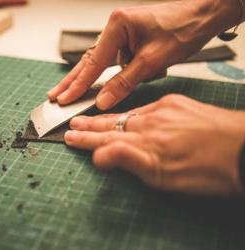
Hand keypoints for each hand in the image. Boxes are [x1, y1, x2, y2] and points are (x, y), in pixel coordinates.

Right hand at [48, 0, 240, 109]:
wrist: (205, 15)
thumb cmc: (181, 30)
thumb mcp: (151, 61)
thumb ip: (124, 82)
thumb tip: (102, 100)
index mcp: (117, 26)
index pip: (93, 63)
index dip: (78, 85)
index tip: (64, 99)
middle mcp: (116, 28)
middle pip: (89, 60)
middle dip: (72, 80)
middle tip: (54, 95)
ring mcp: (123, 34)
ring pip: (103, 63)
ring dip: (93, 79)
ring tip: (72, 92)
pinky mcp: (131, 41)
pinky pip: (119, 62)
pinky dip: (118, 74)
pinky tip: (122, 79)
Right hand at [64, 94, 244, 195]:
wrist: (243, 148)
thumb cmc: (206, 170)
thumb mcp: (164, 177)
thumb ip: (128, 162)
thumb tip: (98, 157)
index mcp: (143, 143)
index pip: (105, 140)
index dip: (85, 140)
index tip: (69, 137)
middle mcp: (148, 122)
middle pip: (112, 124)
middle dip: (90, 125)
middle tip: (73, 123)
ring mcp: (162, 109)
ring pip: (126, 113)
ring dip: (107, 118)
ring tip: (91, 118)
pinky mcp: (175, 102)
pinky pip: (145, 105)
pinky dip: (130, 111)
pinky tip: (126, 114)